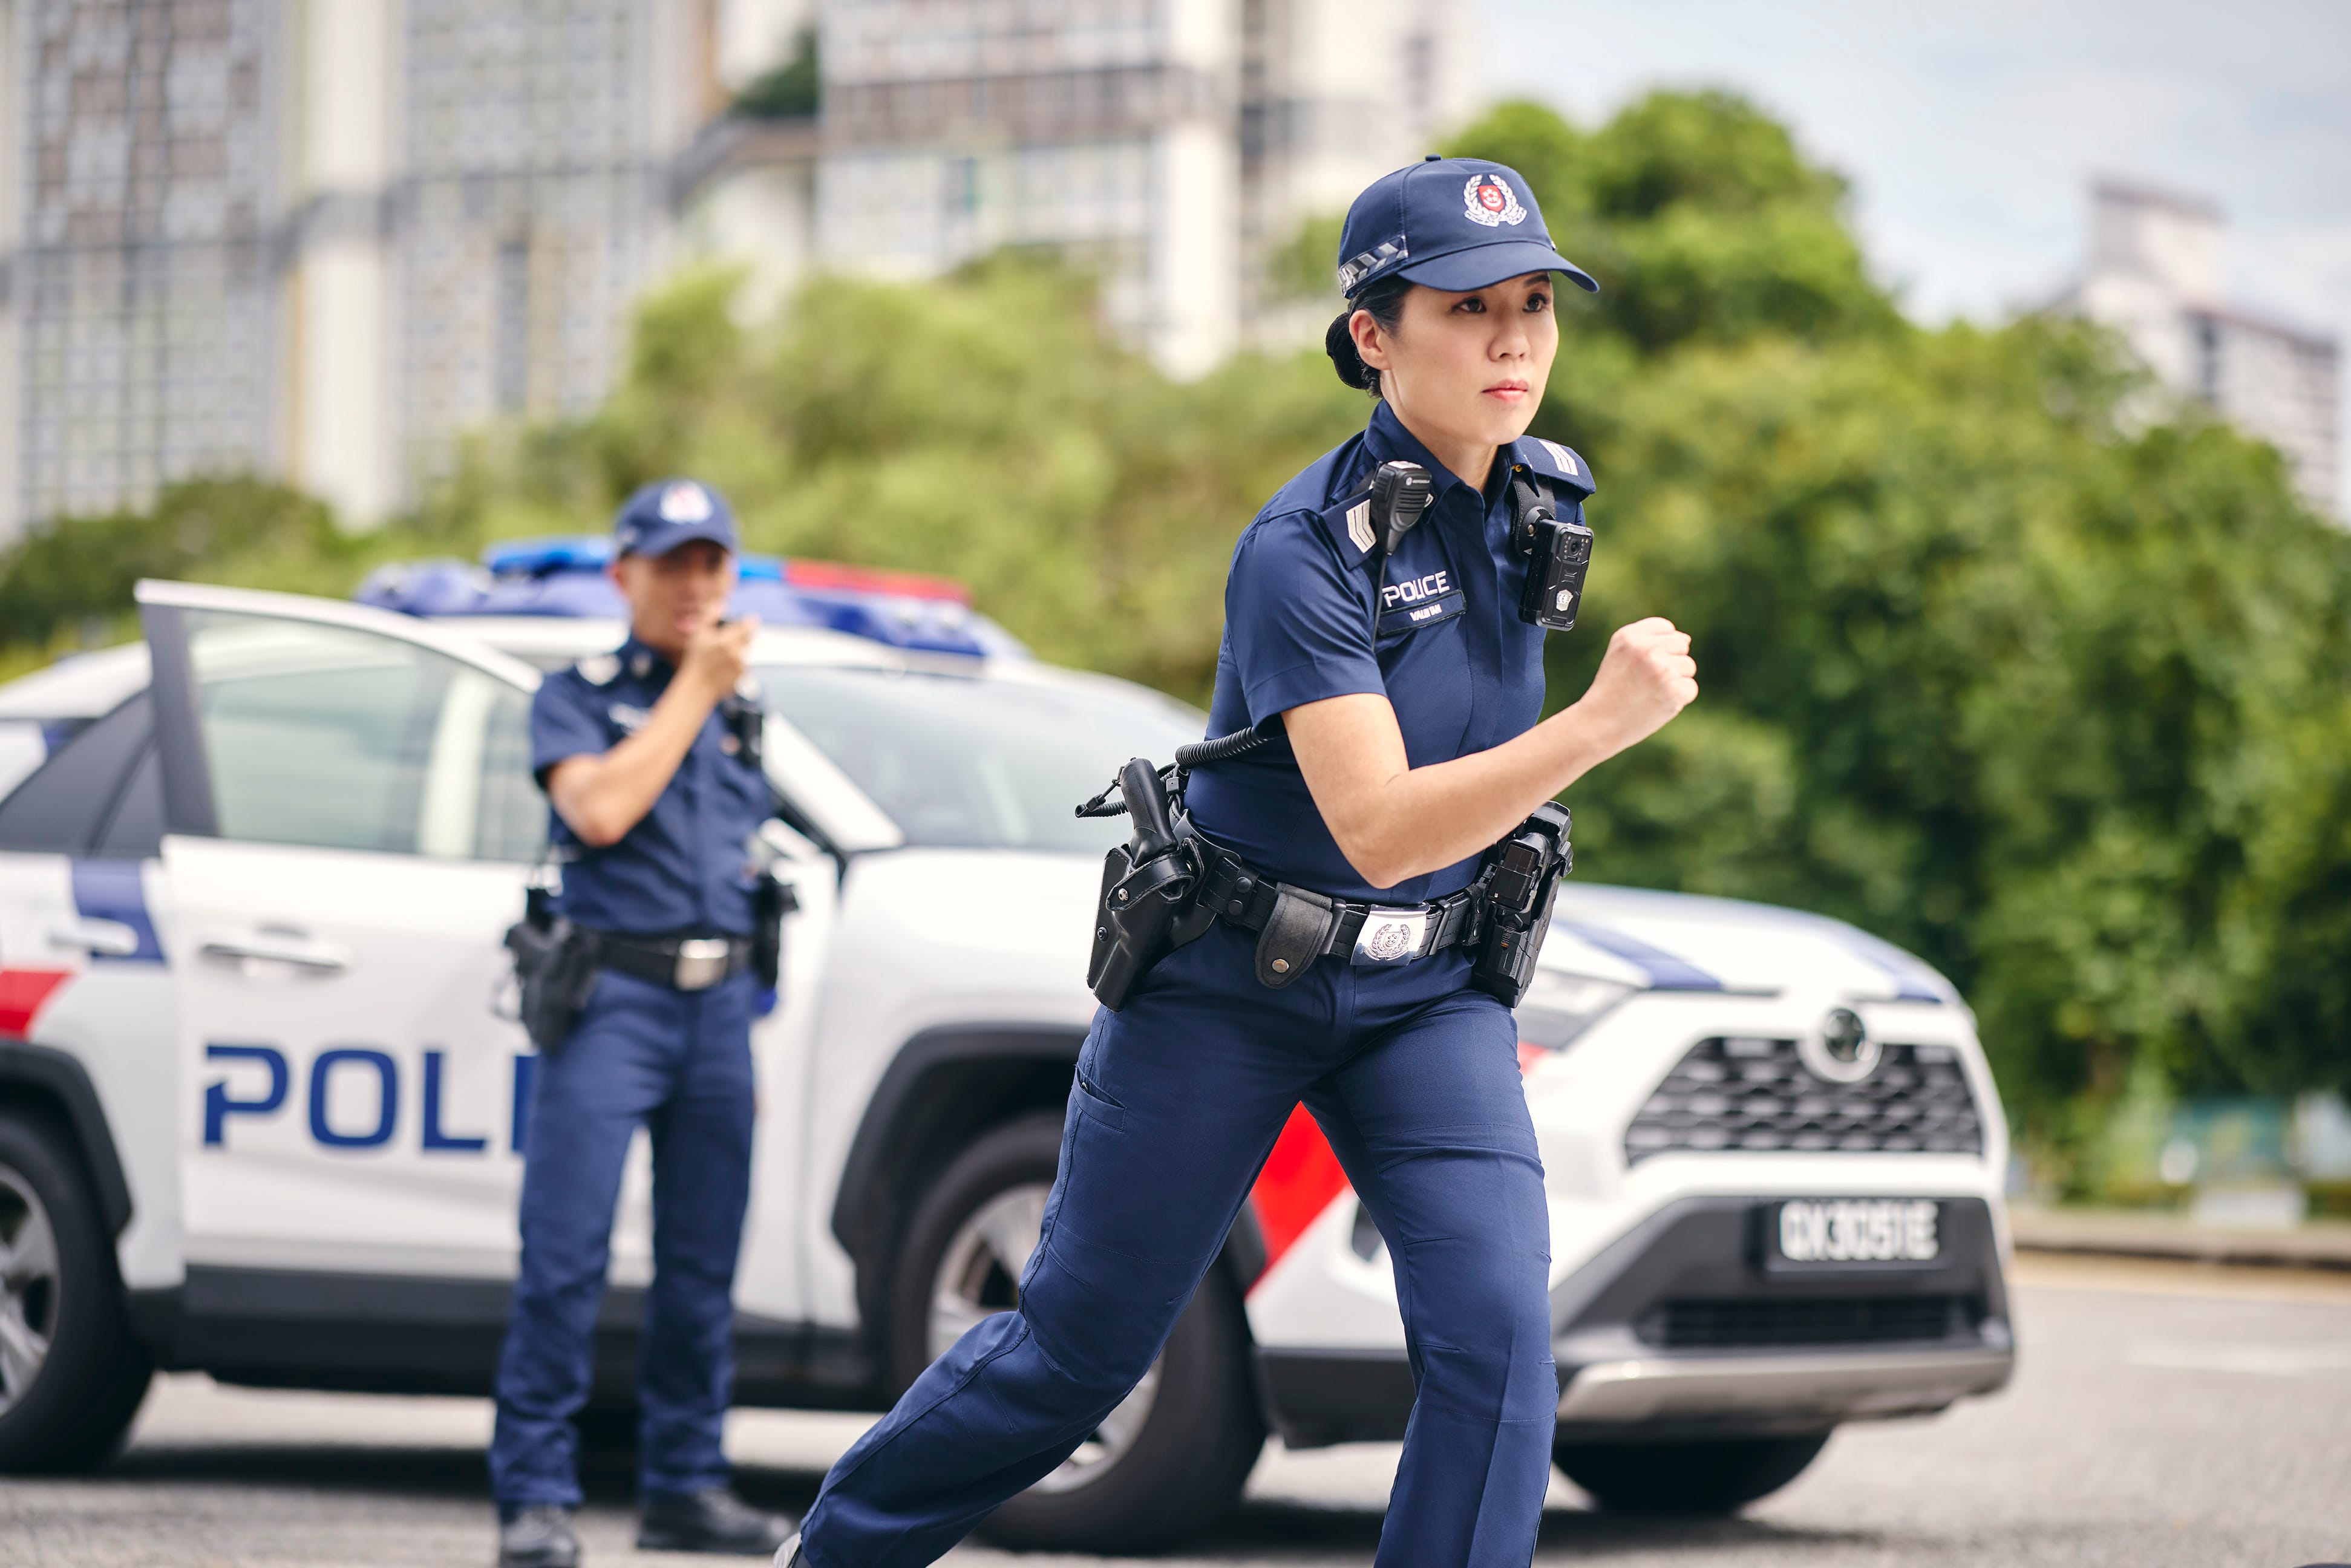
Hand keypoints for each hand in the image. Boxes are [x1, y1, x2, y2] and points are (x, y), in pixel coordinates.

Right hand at [681, 616, 757, 703]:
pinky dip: (738, 664)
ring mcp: (740, 666)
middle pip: (749, 639)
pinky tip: (725, 667)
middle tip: (729, 641)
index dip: (751, 622)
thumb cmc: (696, 659)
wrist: (698, 686)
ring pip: (746, 652)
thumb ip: (709, 617)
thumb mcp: (698, 635)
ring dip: (739, 651)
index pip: (747, 627)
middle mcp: (736, 653)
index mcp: (726, 641)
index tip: (752, 619)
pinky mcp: (743, 676)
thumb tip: (720, 604)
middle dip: (742, 637)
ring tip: (723, 657)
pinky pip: (745, 665)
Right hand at [1572, 617, 1697, 755]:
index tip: (1643, 663)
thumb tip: (1686, 639)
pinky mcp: (1674, 691)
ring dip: (1675, 681)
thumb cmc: (1611, 688)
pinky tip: (1657, 704)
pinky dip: (1678, 699)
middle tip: (1647, 680)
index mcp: (1630, 636)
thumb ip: (1648, 639)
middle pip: (1681, 645)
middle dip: (1670, 662)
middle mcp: (1647, 649)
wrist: (1600, 724)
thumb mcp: (1619, 653)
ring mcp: (1662, 670)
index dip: (1659, 646)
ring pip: (1688, 666)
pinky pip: (1690, 687)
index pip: (1666, 628)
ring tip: (1650, 692)